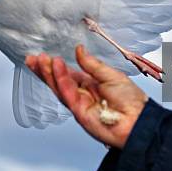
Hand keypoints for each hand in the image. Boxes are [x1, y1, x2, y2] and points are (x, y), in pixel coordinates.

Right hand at [25, 45, 148, 148]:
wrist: (139, 120)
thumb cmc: (131, 100)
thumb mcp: (111, 75)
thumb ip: (92, 64)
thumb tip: (79, 50)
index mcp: (90, 85)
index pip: (67, 74)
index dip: (55, 65)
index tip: (42, 56)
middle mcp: (82, 95)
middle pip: (58, 81)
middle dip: (45, 70)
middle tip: (33, 58)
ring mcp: (80, 105)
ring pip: (60, 88)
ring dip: (50, 73)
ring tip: (42, 60)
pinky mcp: (80, 113)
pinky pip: (68, 94)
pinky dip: (61, 80)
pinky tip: (57, 67)